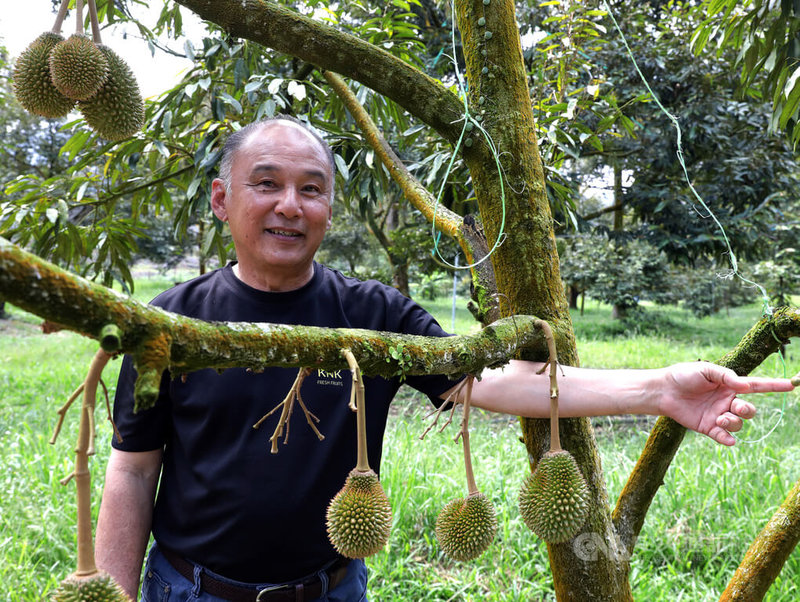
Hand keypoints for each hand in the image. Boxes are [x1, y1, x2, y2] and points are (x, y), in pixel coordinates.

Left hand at [659, 361, 794, 445]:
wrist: (663, 390)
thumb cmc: (683, 376)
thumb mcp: (706, 370)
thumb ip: (726, 377)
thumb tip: (746, 385)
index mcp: (730, 385)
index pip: (757, 386)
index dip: (775, 386)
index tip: (792, 385)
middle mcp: (727, 401)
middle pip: (750, 410)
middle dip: (747, 411)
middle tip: (735, 407)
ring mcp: (718, 415)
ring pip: (738, 424)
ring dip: (733, 423)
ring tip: (719, 418)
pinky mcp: (708, 427)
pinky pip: (724, 437)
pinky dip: (728, 440)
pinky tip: (728, 440)